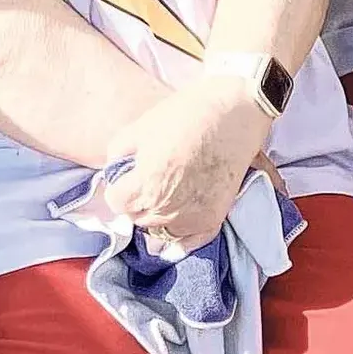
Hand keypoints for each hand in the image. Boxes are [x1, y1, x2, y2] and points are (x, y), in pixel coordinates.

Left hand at [105, 77, 273, 255]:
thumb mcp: (140, 126)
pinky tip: (177, 221)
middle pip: (137, 218)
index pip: (116, 203)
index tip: (127, 176)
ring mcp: (193, 217)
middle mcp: (167, 208)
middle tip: (149, 180)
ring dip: (157, 216)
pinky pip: (189, 241)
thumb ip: (117, 155)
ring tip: (166, 193)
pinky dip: (180, 234)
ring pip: (160, 231)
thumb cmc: (187, 113)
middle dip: (137, 201)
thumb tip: (116, 173)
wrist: (236, 111)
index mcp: (146, 185)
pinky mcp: (214, 218)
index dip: (119, 186)